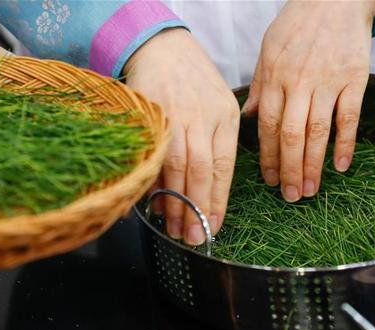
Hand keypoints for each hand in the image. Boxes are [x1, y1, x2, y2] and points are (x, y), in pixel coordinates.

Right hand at [124, 28, 239, 244]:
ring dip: (174, 201)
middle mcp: (201, 117)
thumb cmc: (192, 83)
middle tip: (193, 236)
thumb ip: (219, 144)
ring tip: (173, 226)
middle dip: (197, 208)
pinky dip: (152, 181)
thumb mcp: (219, 106)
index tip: (213, 226)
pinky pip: (152, 156)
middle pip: (201, 171)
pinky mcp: (149, 114)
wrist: (162, 47)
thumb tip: (209, 191)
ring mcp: (174, 115)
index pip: (223, 167)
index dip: (217, 200)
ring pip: (176, 167)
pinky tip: (152, 202)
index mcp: (224, 117)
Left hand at [243, 0, 374, 200]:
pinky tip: (342, 166)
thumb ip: (261, 85)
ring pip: (318, 132)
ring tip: (309, 190)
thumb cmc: (298, 25)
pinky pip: (350, 117)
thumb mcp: (269, 50)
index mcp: (275, 78)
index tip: (268, 180)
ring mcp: (328, 82)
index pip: (268, 126)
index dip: (268, 157)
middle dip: (288, 170)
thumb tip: (250, 117)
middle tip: (289, 196)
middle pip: (291, 135)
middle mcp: (300, 83)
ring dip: (313, 165)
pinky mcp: (355, 79)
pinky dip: (346, 143)